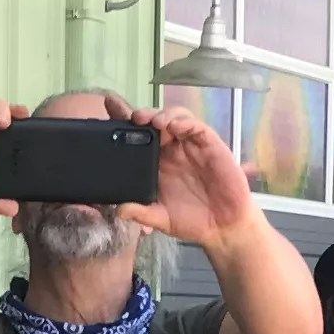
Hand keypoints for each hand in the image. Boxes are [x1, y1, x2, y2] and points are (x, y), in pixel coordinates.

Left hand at [121, 100, 257, 249]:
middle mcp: (172, 151)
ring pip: (175, 118)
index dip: (124, 119)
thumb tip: (119, 210)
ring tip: (153, 121)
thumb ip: (140, 213)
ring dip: (163, 114)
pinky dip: (186, 123)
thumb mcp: (160, 218)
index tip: (110, 105)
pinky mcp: (210, 146)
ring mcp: (191, 146)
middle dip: (142, 114)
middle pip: (154, 121)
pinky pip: (197, 127)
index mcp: (156, 163)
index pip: (137, 136)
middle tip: (132, 116)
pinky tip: (175, 127)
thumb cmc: (192, 220)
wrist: (223, 228)